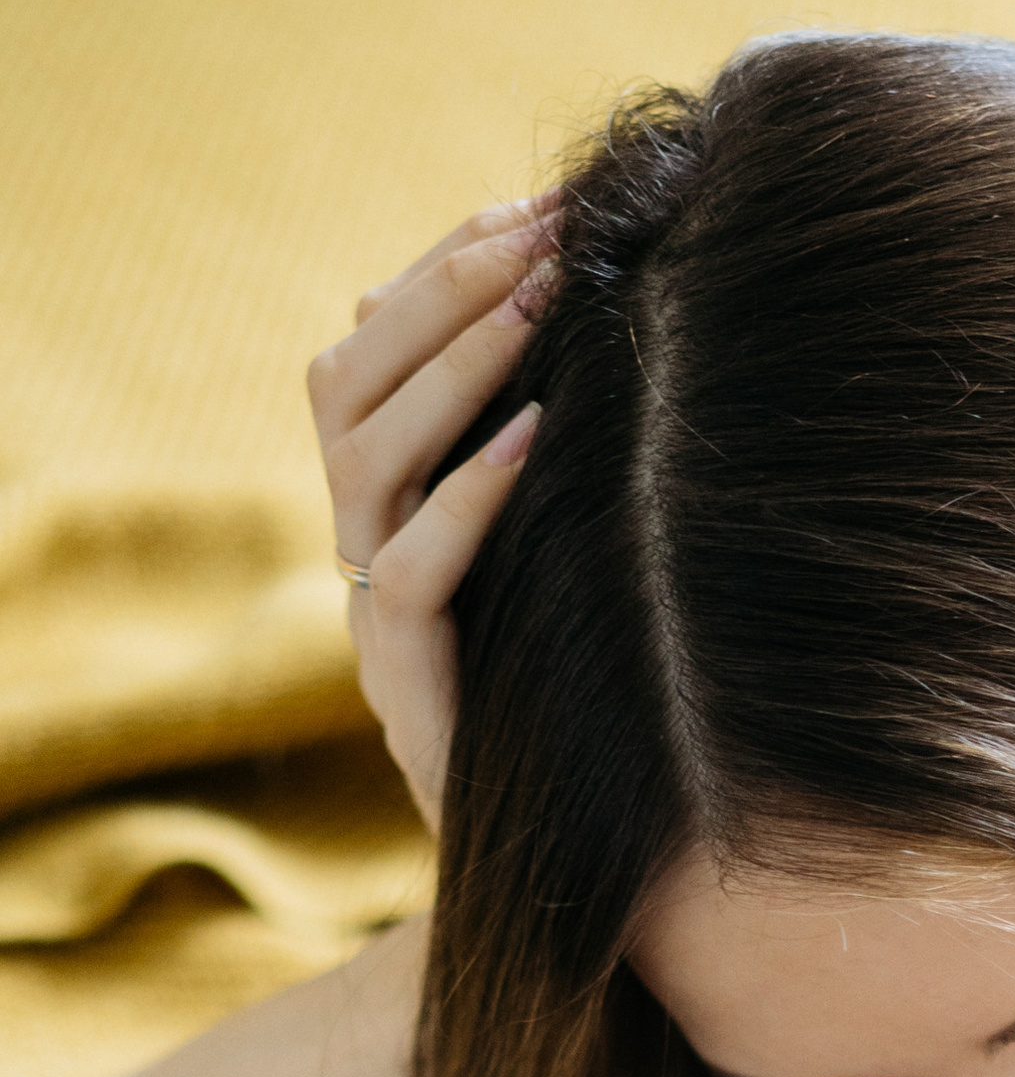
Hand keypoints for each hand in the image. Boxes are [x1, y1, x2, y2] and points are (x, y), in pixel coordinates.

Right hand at [308, 202, 555, 829]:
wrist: (559, 870)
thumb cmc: (576, 697)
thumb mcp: (567, 556)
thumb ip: (556, 456)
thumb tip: (604, 324)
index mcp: (384, 502)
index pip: (373, 347)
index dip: (443, 267)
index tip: (537, 206)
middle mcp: (359, 545)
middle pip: (347, 377)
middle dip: (443, 289)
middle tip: (542, 231)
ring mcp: (369, 618)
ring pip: (363, 455)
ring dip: (453, 366)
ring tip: (539, 301)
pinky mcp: (407, 689)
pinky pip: (410, 574)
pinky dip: (469, 496)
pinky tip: (540, 433)